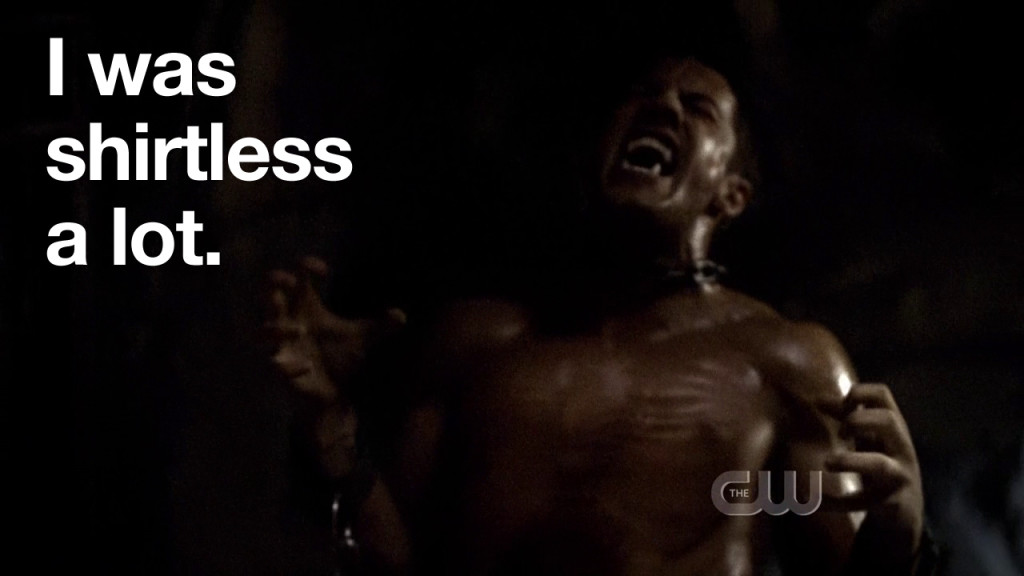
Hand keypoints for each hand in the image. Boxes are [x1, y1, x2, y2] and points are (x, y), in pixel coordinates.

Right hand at [264, 256, 405, 403]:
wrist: (335, 396)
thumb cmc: (341, 359)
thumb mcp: (362, 339)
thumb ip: (380, 326)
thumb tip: (401, 316)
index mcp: (308, 309)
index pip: (299, 279)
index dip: (306, 268)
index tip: (324, 269)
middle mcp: (291, 323)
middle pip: (270, 297)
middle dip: (273, 286)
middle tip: (285, 281)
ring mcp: (283, 347)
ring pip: (263, 332)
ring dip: (276, 328)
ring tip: (299, 331)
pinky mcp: (281, 371)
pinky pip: (276, 366)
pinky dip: (289, 367)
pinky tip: (306, 367)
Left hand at [825, 383, 924, 571]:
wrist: (905, 515)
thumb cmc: (883, 467)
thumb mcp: (869, 441)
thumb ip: (847, 419)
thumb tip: (819, 399)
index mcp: (893, 429)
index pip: (883, 395)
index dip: (858, 393)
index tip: (841, 406)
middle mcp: (900, 449)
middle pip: (889, 421)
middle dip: (859, 420)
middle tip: (841, 434)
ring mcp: (899, 478)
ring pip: (880, 465)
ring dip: (850, 461)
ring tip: (828, 462)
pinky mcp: (890, 505)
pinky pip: (862, 502)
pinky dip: (835, 502)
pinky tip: (814, 501)